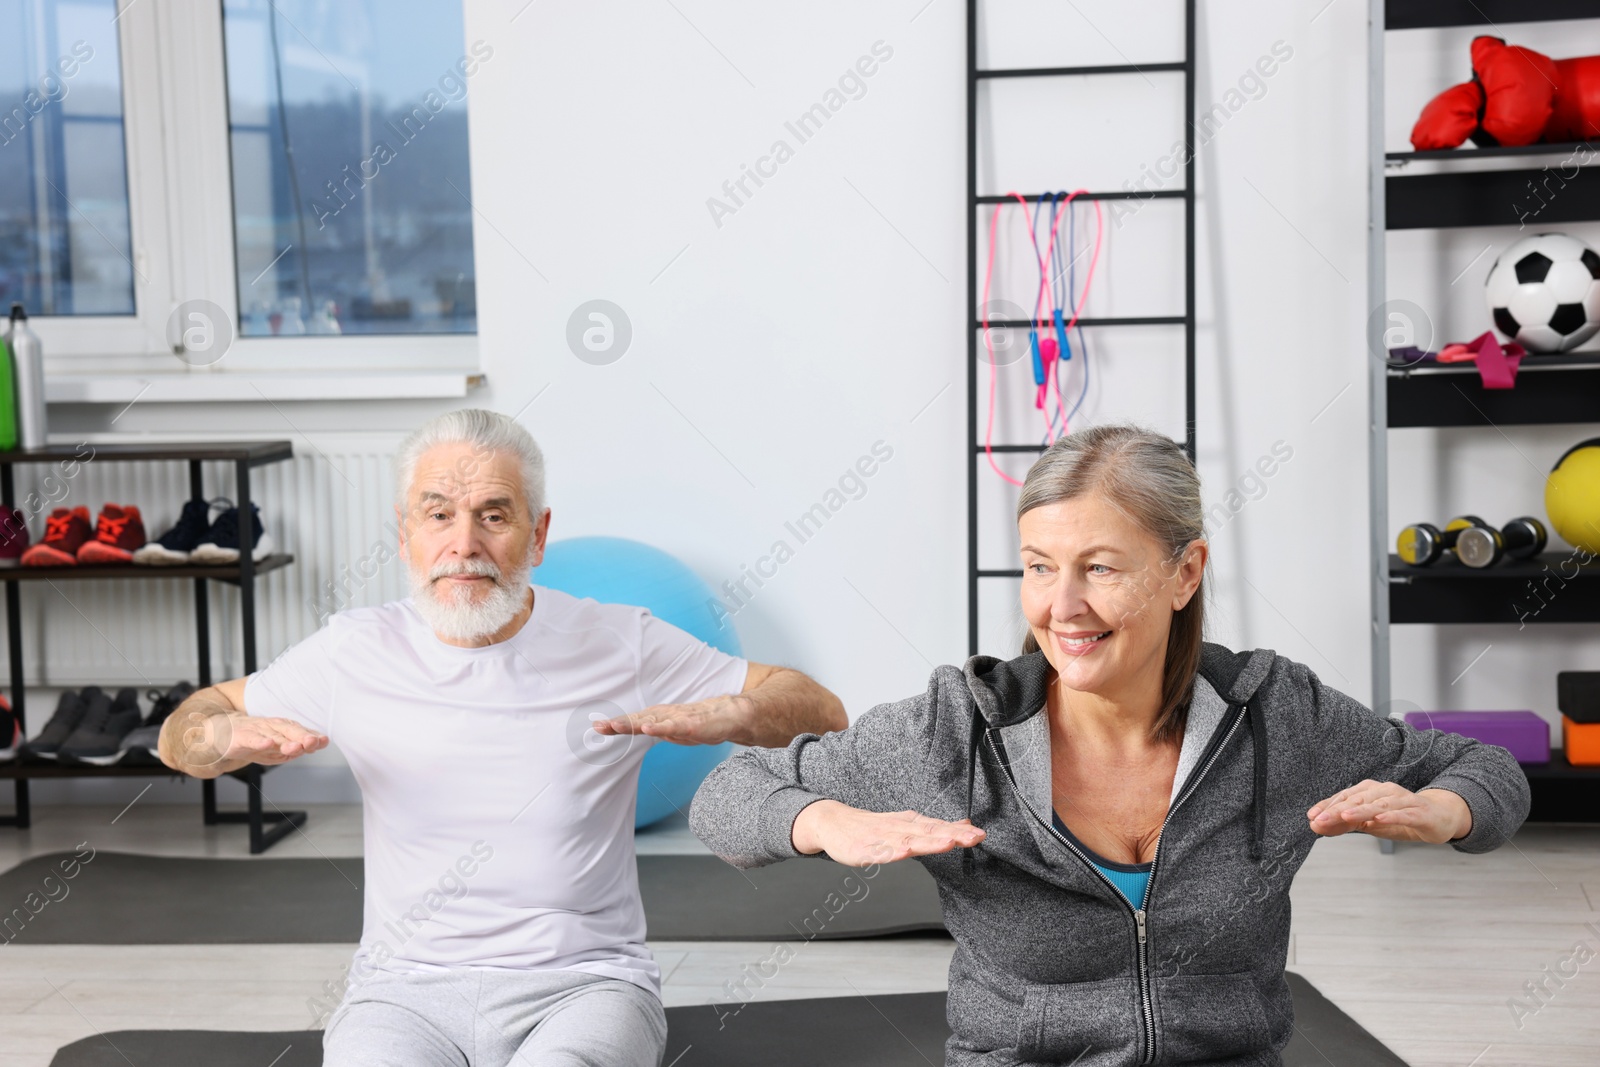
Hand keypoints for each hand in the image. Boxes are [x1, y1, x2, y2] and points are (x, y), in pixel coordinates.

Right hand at [179, 710, 327, 770]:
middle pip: (288, 730)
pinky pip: (250, 739)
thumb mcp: (270, 748)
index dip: (310, 736)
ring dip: (285, 740)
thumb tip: (311, 746)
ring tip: (298, 746)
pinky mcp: (238, 737)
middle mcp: (268, 726)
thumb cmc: (246, 740)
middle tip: (314, 742)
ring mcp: (253, 730)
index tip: (323, 741)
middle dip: (302, 736)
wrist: (214, 734)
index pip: (297, 732)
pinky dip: (259, 741)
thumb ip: (289, 749)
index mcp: (279, 728)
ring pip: (271, 735)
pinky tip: (268, 744)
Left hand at [592, 694, 748, 745]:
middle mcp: (670, 715)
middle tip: (599, 726)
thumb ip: (665, 729)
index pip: (637, 721)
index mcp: (665, 718)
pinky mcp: (696, 724)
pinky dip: (662, 727)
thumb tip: (649, 730)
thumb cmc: (709, 720)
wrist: (739, 715)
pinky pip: (676, 727)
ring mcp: (682, 718)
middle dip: (620, 724)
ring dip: (634, 724)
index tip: (598, 727)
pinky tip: (650, 728)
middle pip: (641, 720)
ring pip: (654, 721)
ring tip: (616, 726)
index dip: (619, 724)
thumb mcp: (682, 729)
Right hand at [791, 799, 985, 866]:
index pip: (938, 826)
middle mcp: (899, 828)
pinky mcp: (865, 849)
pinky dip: (894, 851)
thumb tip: (962, 824)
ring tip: (950, 843)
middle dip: (953, 834)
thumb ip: (933, 827)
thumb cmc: (871, 827)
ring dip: (930, 841)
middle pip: (929, 831)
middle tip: (976, 836)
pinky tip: (905, 852)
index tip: (980, 834)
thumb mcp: (905, 824)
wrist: (833, 822)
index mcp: (909, 823)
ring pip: (910, 839)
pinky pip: (881, 851)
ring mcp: (882, 838)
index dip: (959, 830)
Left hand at [1307, 780, 1470, 843]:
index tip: (1311, 816)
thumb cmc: (1400, 818)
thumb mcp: (1370, 823)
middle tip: (1319, 820)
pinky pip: (1404, 813)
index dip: (1328, 806)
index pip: (1345, 797)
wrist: (1438, 818)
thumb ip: (1345, 824)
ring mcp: (1403, 800)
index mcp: (1370, 792)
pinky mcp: (1419, 812)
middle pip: (1358, 800)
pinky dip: (1391, 815)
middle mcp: (1385, 792)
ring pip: (1378, 804)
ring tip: (1344, 816)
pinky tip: (1378, 819)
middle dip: (1337, 810)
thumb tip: (1316, 826)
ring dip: (1360, 810)